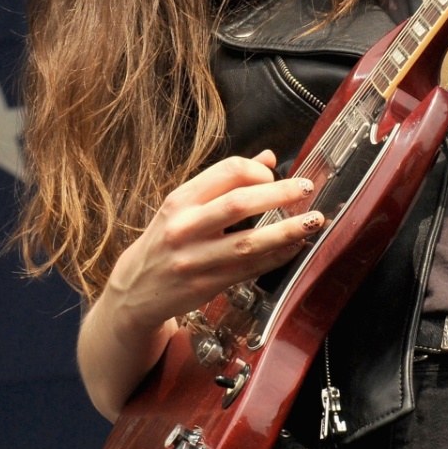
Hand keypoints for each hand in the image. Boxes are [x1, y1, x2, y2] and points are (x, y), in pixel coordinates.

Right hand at [98, 151, 321, 340]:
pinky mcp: (206, 285)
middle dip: (280, 193)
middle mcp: (185, 227)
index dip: (258, 170)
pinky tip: (294, 247)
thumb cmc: (165, 241)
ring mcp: (195, 258)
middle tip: (306, 188)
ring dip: (287, 230)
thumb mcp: (184, 206)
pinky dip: (276, 257)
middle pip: (239, 203)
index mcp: (180, 200)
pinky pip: (250, 268)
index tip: (275, 176)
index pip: (226, 171)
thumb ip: (225, 182)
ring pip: (249, 241)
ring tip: (314, 220)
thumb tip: (268, 158)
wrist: (134, 290)